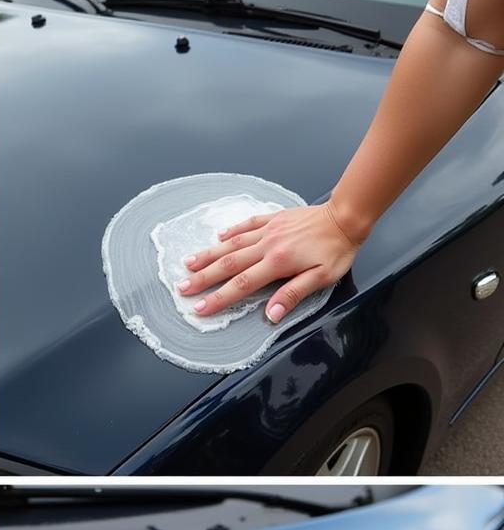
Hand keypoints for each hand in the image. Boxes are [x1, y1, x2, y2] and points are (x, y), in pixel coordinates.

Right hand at [178, 201, 361, 322]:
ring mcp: (268, 230)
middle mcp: (267, 245)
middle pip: (228, 264)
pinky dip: (231, 232)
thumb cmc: (337, 250)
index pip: (241, 284)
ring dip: (208, 255)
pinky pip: (247, 224)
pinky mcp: (273, 218)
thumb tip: (271, 314)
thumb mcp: (322, 278)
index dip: (218, 298)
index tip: (200, 308)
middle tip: (182, 288)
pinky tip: (218, 237)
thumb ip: (293, 294)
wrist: (346, 216)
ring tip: (188, 264)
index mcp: (278, 262)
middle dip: (203, 278)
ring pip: (232, 245)